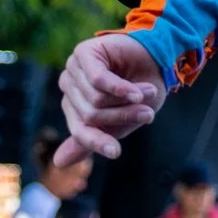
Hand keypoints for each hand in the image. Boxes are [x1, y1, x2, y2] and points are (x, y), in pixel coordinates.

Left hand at [55, 32, 163, 165]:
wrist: (160, 60)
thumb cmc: (141, 92)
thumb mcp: (121, 122)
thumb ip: (96, 138)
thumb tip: (57, 163)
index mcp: (75, 108)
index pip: (80, 131)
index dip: (98, 142)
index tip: (117, 152)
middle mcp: (70, 88)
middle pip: (91, 115)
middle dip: (123, 116)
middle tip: (148, 114)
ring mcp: (74, 69)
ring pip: (96, 99)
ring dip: (128, 102)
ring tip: (149, 93)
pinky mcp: (84, 53)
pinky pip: (100, 80)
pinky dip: (121, 90)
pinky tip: (138, 92)